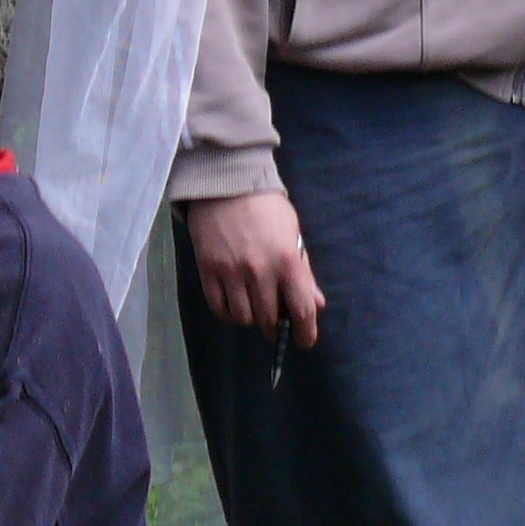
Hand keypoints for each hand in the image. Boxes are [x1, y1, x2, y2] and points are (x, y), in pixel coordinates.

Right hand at [183, 190, 324, 348]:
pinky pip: (219, 307)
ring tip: (253, 308)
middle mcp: (260, 270)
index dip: (305, 332)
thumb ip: (303, 273)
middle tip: (275, 321)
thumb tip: (316, 305)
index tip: (304, 340)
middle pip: (269, 319)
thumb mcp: (293, 235)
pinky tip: (234, 303)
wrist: (226, 184)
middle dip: (275, 326)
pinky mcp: (208, 270)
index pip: (301, 309)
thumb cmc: (266, 209)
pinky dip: (228, 312)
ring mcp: (231, 272)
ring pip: (243, 317)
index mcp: (287, 260)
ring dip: (251, 319)